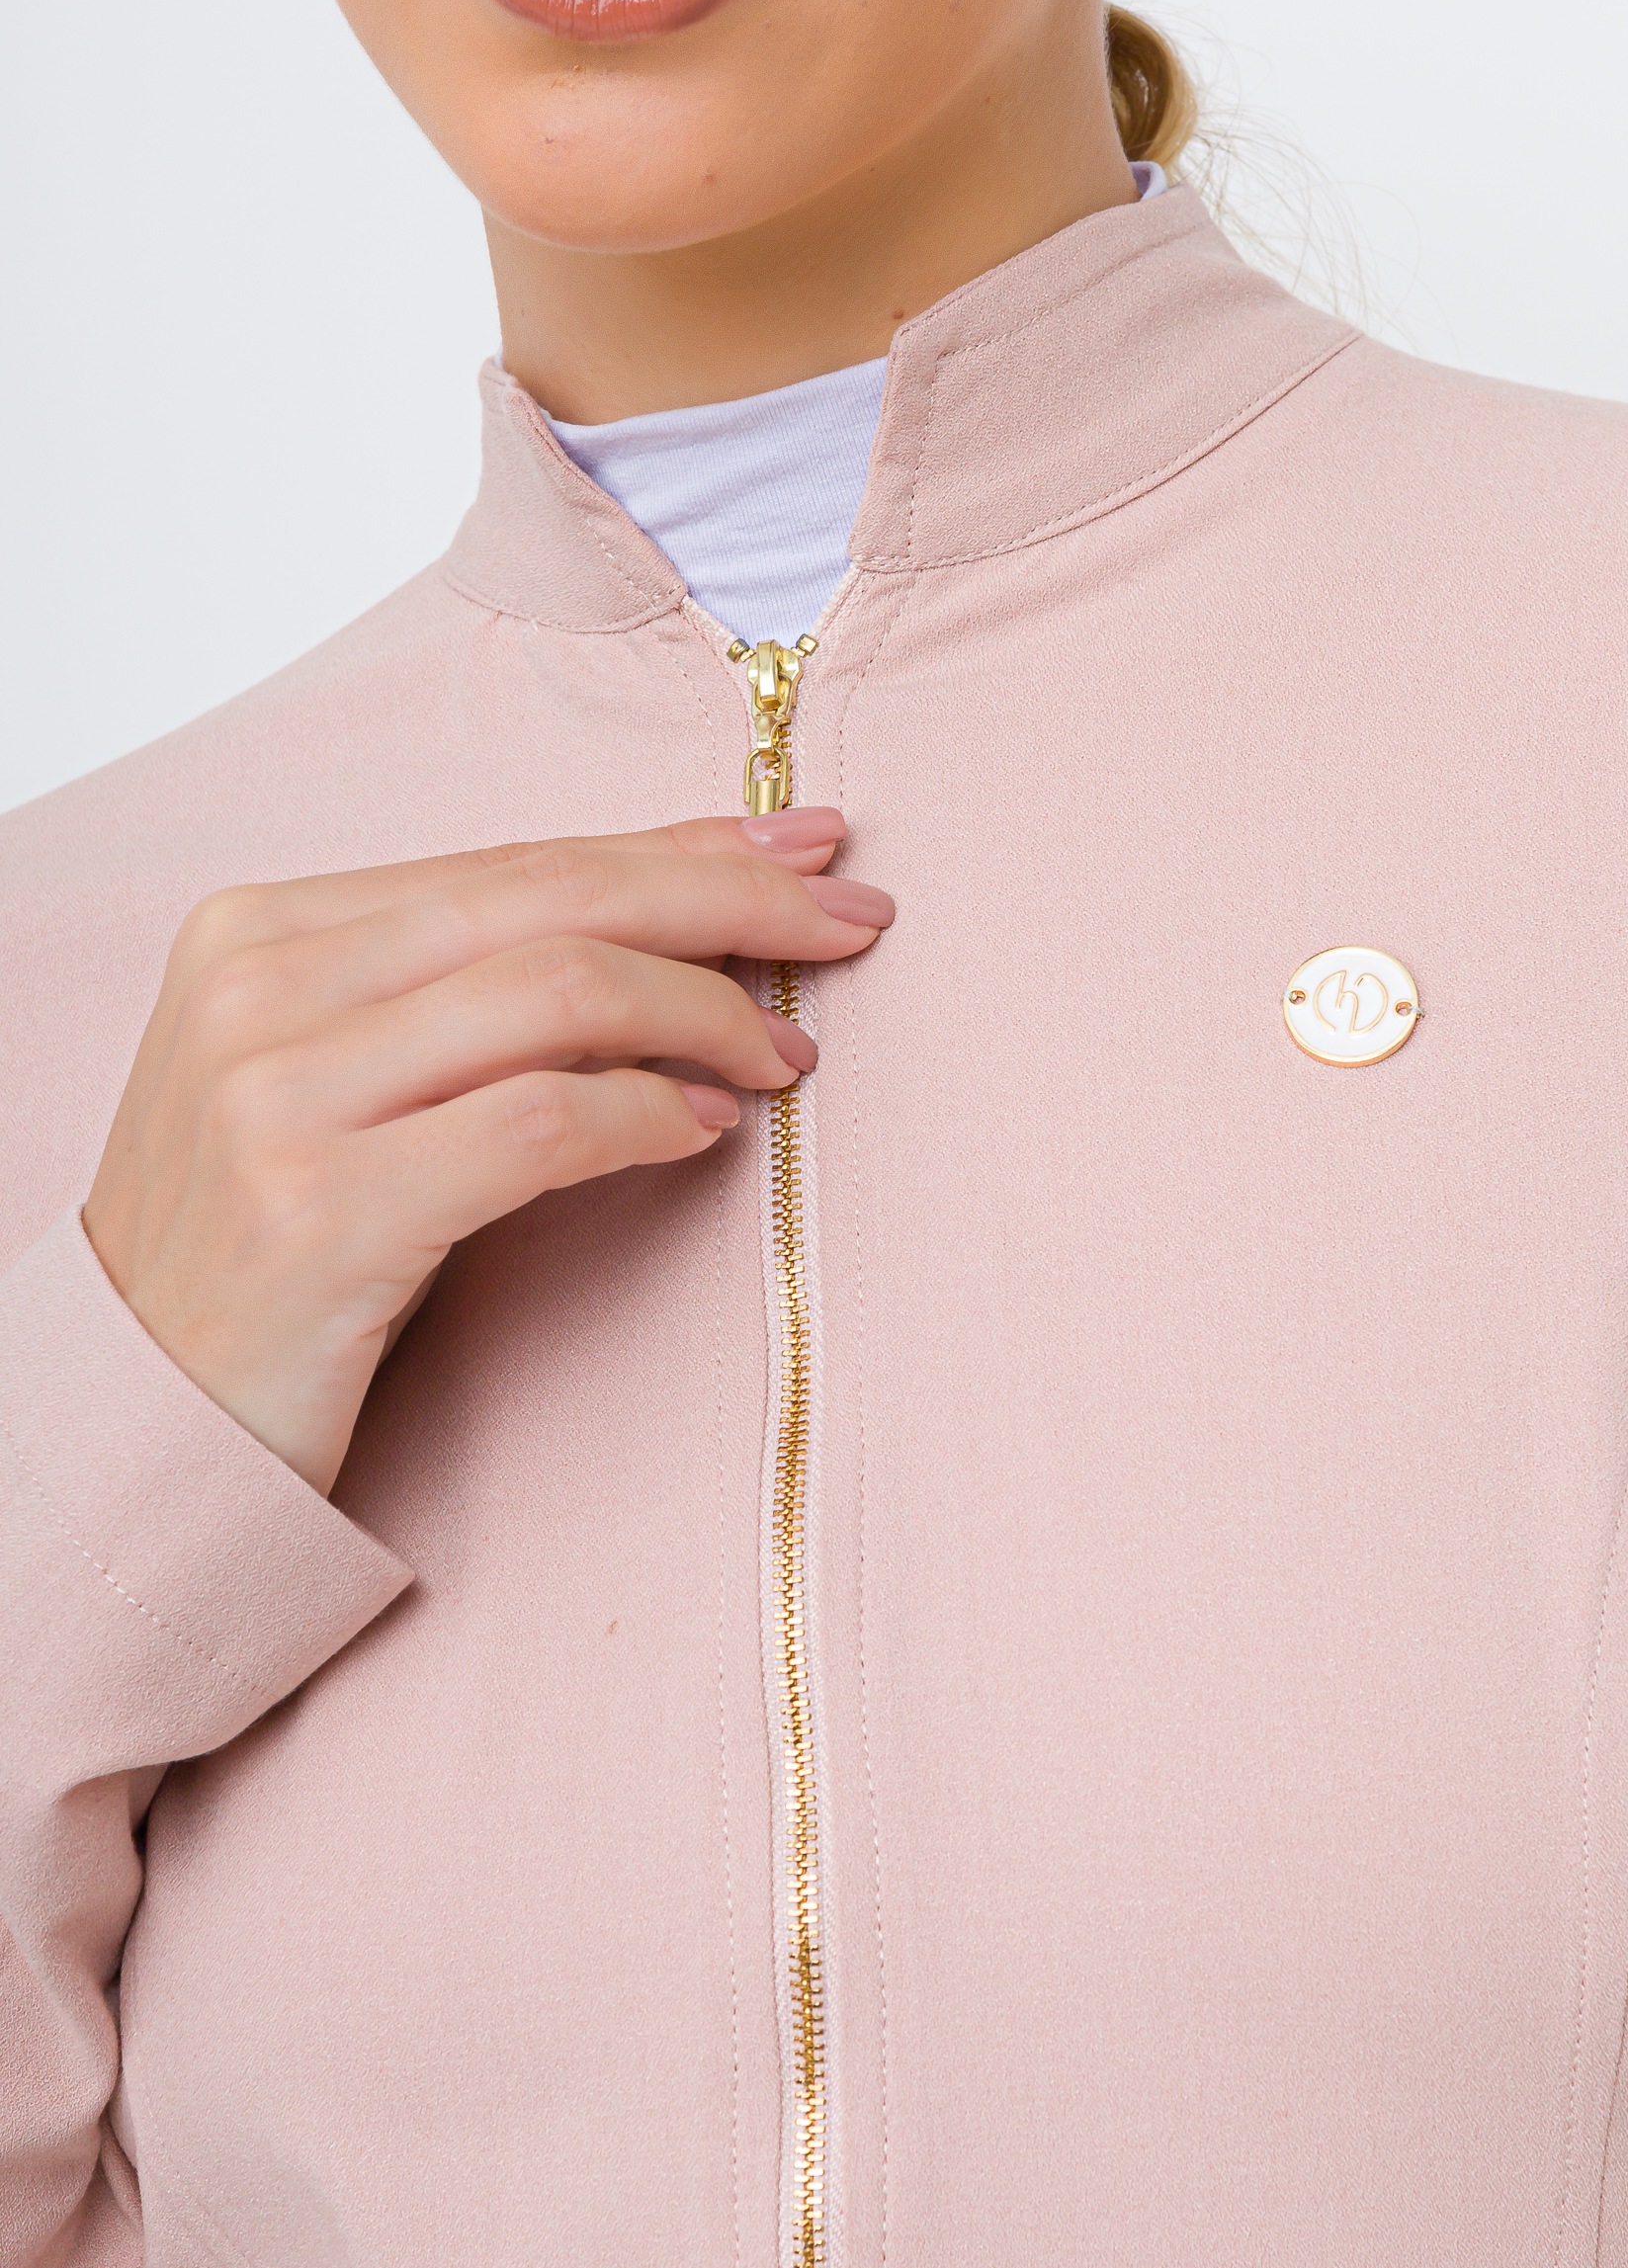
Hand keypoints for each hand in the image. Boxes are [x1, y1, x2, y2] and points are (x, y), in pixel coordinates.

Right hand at [83, 812, 891, 1496]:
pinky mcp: (318, 1212)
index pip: (513, 858)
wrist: (135, 1422)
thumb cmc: (261, 1247)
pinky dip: (647, 1114)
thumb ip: (459, 997)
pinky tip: (710, 1126)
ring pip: (557, 991)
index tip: (802, 844)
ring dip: (707, 1012)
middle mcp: (257, 987)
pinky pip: (538, 1123)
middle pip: (550, 897)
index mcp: (259, 929)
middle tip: (851, 914)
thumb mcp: (332, 1082)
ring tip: (790, 1051)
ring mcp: (275, 1096)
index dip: (676, 846)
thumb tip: (674, 926)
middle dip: (727, 896)